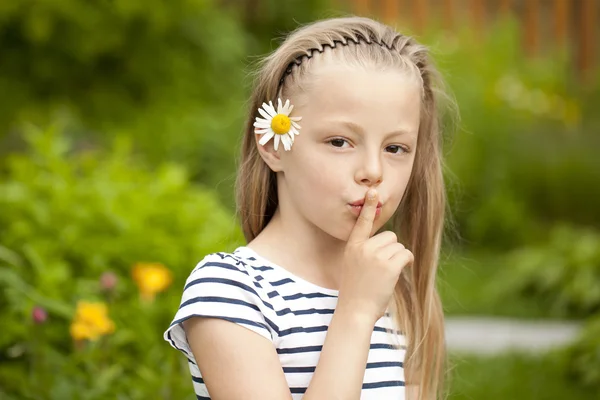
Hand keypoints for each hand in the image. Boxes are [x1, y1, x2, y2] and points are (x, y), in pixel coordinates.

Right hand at [337, 189, 413, 323]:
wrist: (355, 311)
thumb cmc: (356, 291)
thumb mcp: (353, 265)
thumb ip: (364, 251)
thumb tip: (387, 241)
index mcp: (352, 247)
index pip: (361, 223)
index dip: (368, 206)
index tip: (373, 191)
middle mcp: (364, 248)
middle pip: (389, 236)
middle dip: (391, 249)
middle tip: (381, 268)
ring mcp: (376, 257)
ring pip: (398, 246)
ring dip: (398, 258)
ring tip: (385, 274)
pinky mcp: (389, 266)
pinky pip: (405, 255)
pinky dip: (406, 262)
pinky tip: (398, 273)